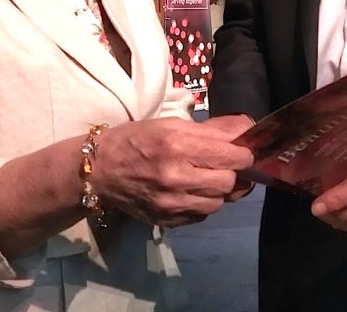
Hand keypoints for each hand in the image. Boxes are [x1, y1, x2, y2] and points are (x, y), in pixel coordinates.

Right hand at [92, 117, 254, 226]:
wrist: (99, 170)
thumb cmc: (136, 139)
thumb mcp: (171, 124)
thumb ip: (211, 130)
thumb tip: (247, 130)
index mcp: (177, 144)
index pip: (232, 156)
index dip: (244, 153)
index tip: (242, 151)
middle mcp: (176, 176)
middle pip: (229, 182)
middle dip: (233, 173)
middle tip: (225, 165)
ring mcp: (170, 203)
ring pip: (218, 203)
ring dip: (219, 191)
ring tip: (208, 179)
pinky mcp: (166, 221)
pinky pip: (201, 216)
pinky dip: (203, 204)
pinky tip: (193, 192)